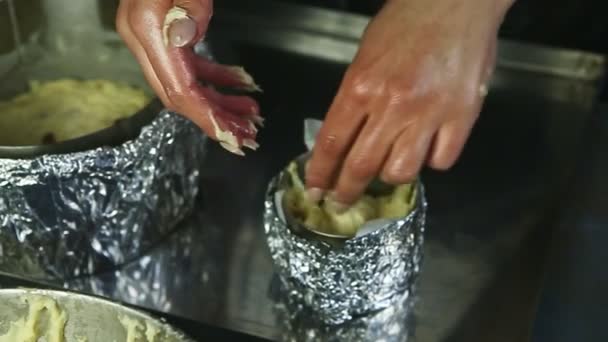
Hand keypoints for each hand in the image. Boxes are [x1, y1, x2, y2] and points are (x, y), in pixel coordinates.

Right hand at [116, 0, 262, 155]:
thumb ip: (188, 9)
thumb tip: (185, 41)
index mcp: (147, 31)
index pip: (178, 90)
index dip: (207, 118)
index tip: (233, 138)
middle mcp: (143, 39)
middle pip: (181, 95)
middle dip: (217, 118)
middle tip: (249, 136)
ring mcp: (151, 36)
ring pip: (187, 83)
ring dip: (220, 101)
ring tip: (251, 115)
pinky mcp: (164, 31)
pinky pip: (190, 64)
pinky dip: (216, 76)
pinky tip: (239, 84)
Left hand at [305, 0, 514, 209]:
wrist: (456, 2)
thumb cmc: (406, 22)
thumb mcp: (364, 56)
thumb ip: (355, 98)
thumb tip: (346, 136)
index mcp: (360, 87)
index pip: (332, 142)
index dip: (320, 172)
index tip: (315, 189)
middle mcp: (392, 106)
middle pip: (361, 166)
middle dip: (347, 191)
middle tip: (342, 201)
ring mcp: (429, 114)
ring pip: (401, 171)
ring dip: (390, 176)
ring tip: (389, 167)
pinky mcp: (462, 117)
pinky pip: (441, 161)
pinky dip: (431, 160)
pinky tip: (428, 148)